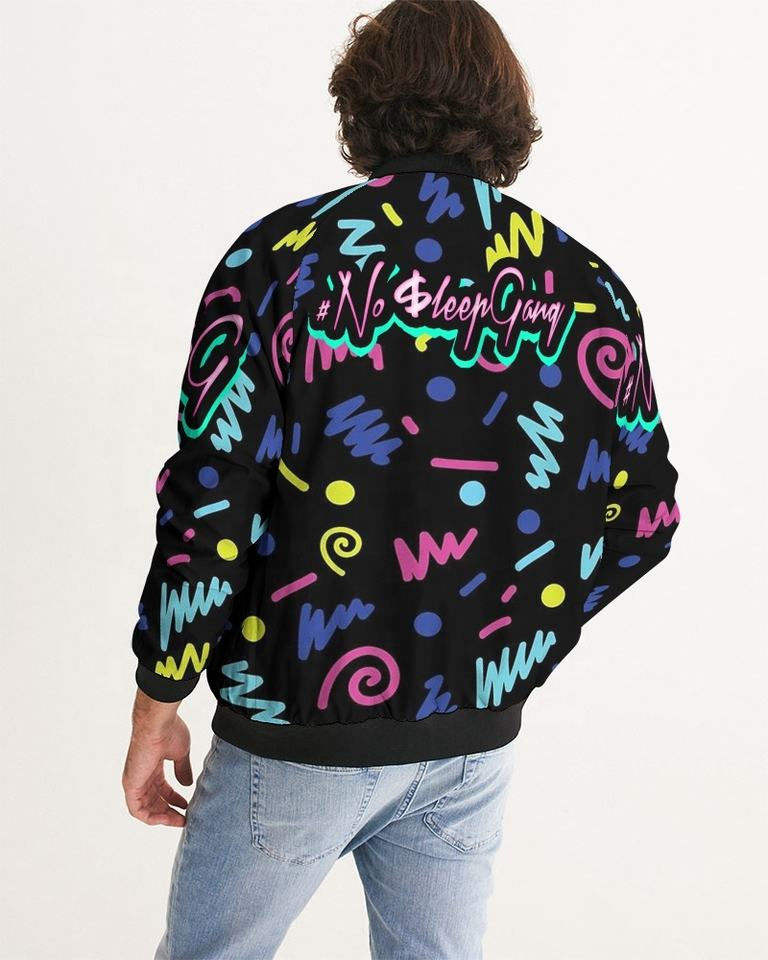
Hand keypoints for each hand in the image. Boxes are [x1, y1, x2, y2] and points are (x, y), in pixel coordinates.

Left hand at [122, 690, 192, 826]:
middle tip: (184, 818)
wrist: (157, 723)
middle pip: (153, 800)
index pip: (161, 788)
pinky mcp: (131, 785)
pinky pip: (137, 810)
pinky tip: (166, 818)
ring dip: (162, 817)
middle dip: (169, 811)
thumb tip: (187, 784)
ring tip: (179, 821)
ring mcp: (135, 781)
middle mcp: (141, 775)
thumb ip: (183, 770)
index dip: (174, 798)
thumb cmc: (169, 731)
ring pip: (145, 808)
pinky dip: (150, 818)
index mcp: (152, 766)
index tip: (187, 805)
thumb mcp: (181, 753)